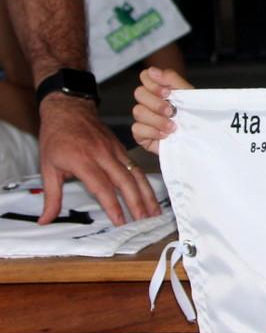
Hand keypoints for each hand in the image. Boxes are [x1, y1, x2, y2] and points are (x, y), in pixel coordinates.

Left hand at [37, 94, 159, 224]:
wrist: (69, 110)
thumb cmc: (56, 138)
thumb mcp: (47, 168)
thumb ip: (51, 196)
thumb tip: (45, 220)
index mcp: (83, 161)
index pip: (102, 187)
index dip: (112, 205)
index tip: (120, 222)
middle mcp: (103, 156)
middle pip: (125, 181)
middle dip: (137, 203)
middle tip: (144, 221)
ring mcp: (115, 151)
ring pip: (136, 174)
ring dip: (146, 194)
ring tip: (154, 212)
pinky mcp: (121, 149)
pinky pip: (136, 167)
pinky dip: (145, 183)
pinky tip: (149, 195)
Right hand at [130, 66, 193, 152]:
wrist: (202, 138)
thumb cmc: (196, 115)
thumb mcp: (188, 94)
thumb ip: (171, 79)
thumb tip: (153, 70)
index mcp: (160, 90)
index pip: (145, 76)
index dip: (153, 83)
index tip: (167, 92)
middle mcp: (149, 102)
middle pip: (139, 93)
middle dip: (156, 103)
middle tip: (171, 111)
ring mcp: (144, 118)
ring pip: (138, 111)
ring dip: (157, 120)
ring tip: (172, 126)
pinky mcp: (142, 134)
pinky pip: (137, 129)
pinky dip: (152, 132)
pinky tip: (165, 135)